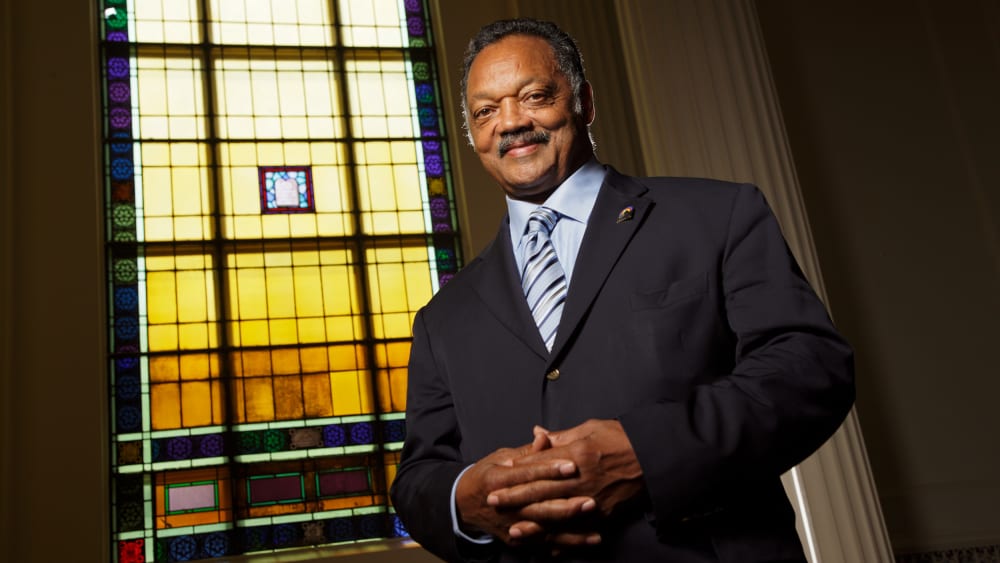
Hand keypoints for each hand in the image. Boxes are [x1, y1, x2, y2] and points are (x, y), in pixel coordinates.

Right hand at [455, 433, 595, 544]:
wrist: (463, 505)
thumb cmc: (486, 475)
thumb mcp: (501, 457)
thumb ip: (527, 451)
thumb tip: (544, 436)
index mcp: (499, 479)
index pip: (528, 474)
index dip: (550, 469)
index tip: (572, 465)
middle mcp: (504, 505)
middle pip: (538, 507)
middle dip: (565, 506)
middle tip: (590, 501)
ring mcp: (510, 525)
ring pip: (544, 531)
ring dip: (570, 533)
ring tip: (594, 533)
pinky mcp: (516, 540)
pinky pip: (542, 546)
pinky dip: (564, 547)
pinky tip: (584, 545)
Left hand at [490, 420, 645, 539]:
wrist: (656, 457)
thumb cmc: (622, 437)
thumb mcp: (590, 428)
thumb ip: (561, 436)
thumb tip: (537, 435)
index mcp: (576, 454)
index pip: (540, 463)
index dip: (518, 468)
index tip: (500, 471)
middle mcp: (581, 479)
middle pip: (541, 490)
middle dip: (515, 497)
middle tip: (492, 502)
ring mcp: (592, 499)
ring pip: (556, 515)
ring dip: (533, 524)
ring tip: (513, 530)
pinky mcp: (604, 514)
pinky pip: (578, 530)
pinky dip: (562, 539)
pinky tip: (547, 546)